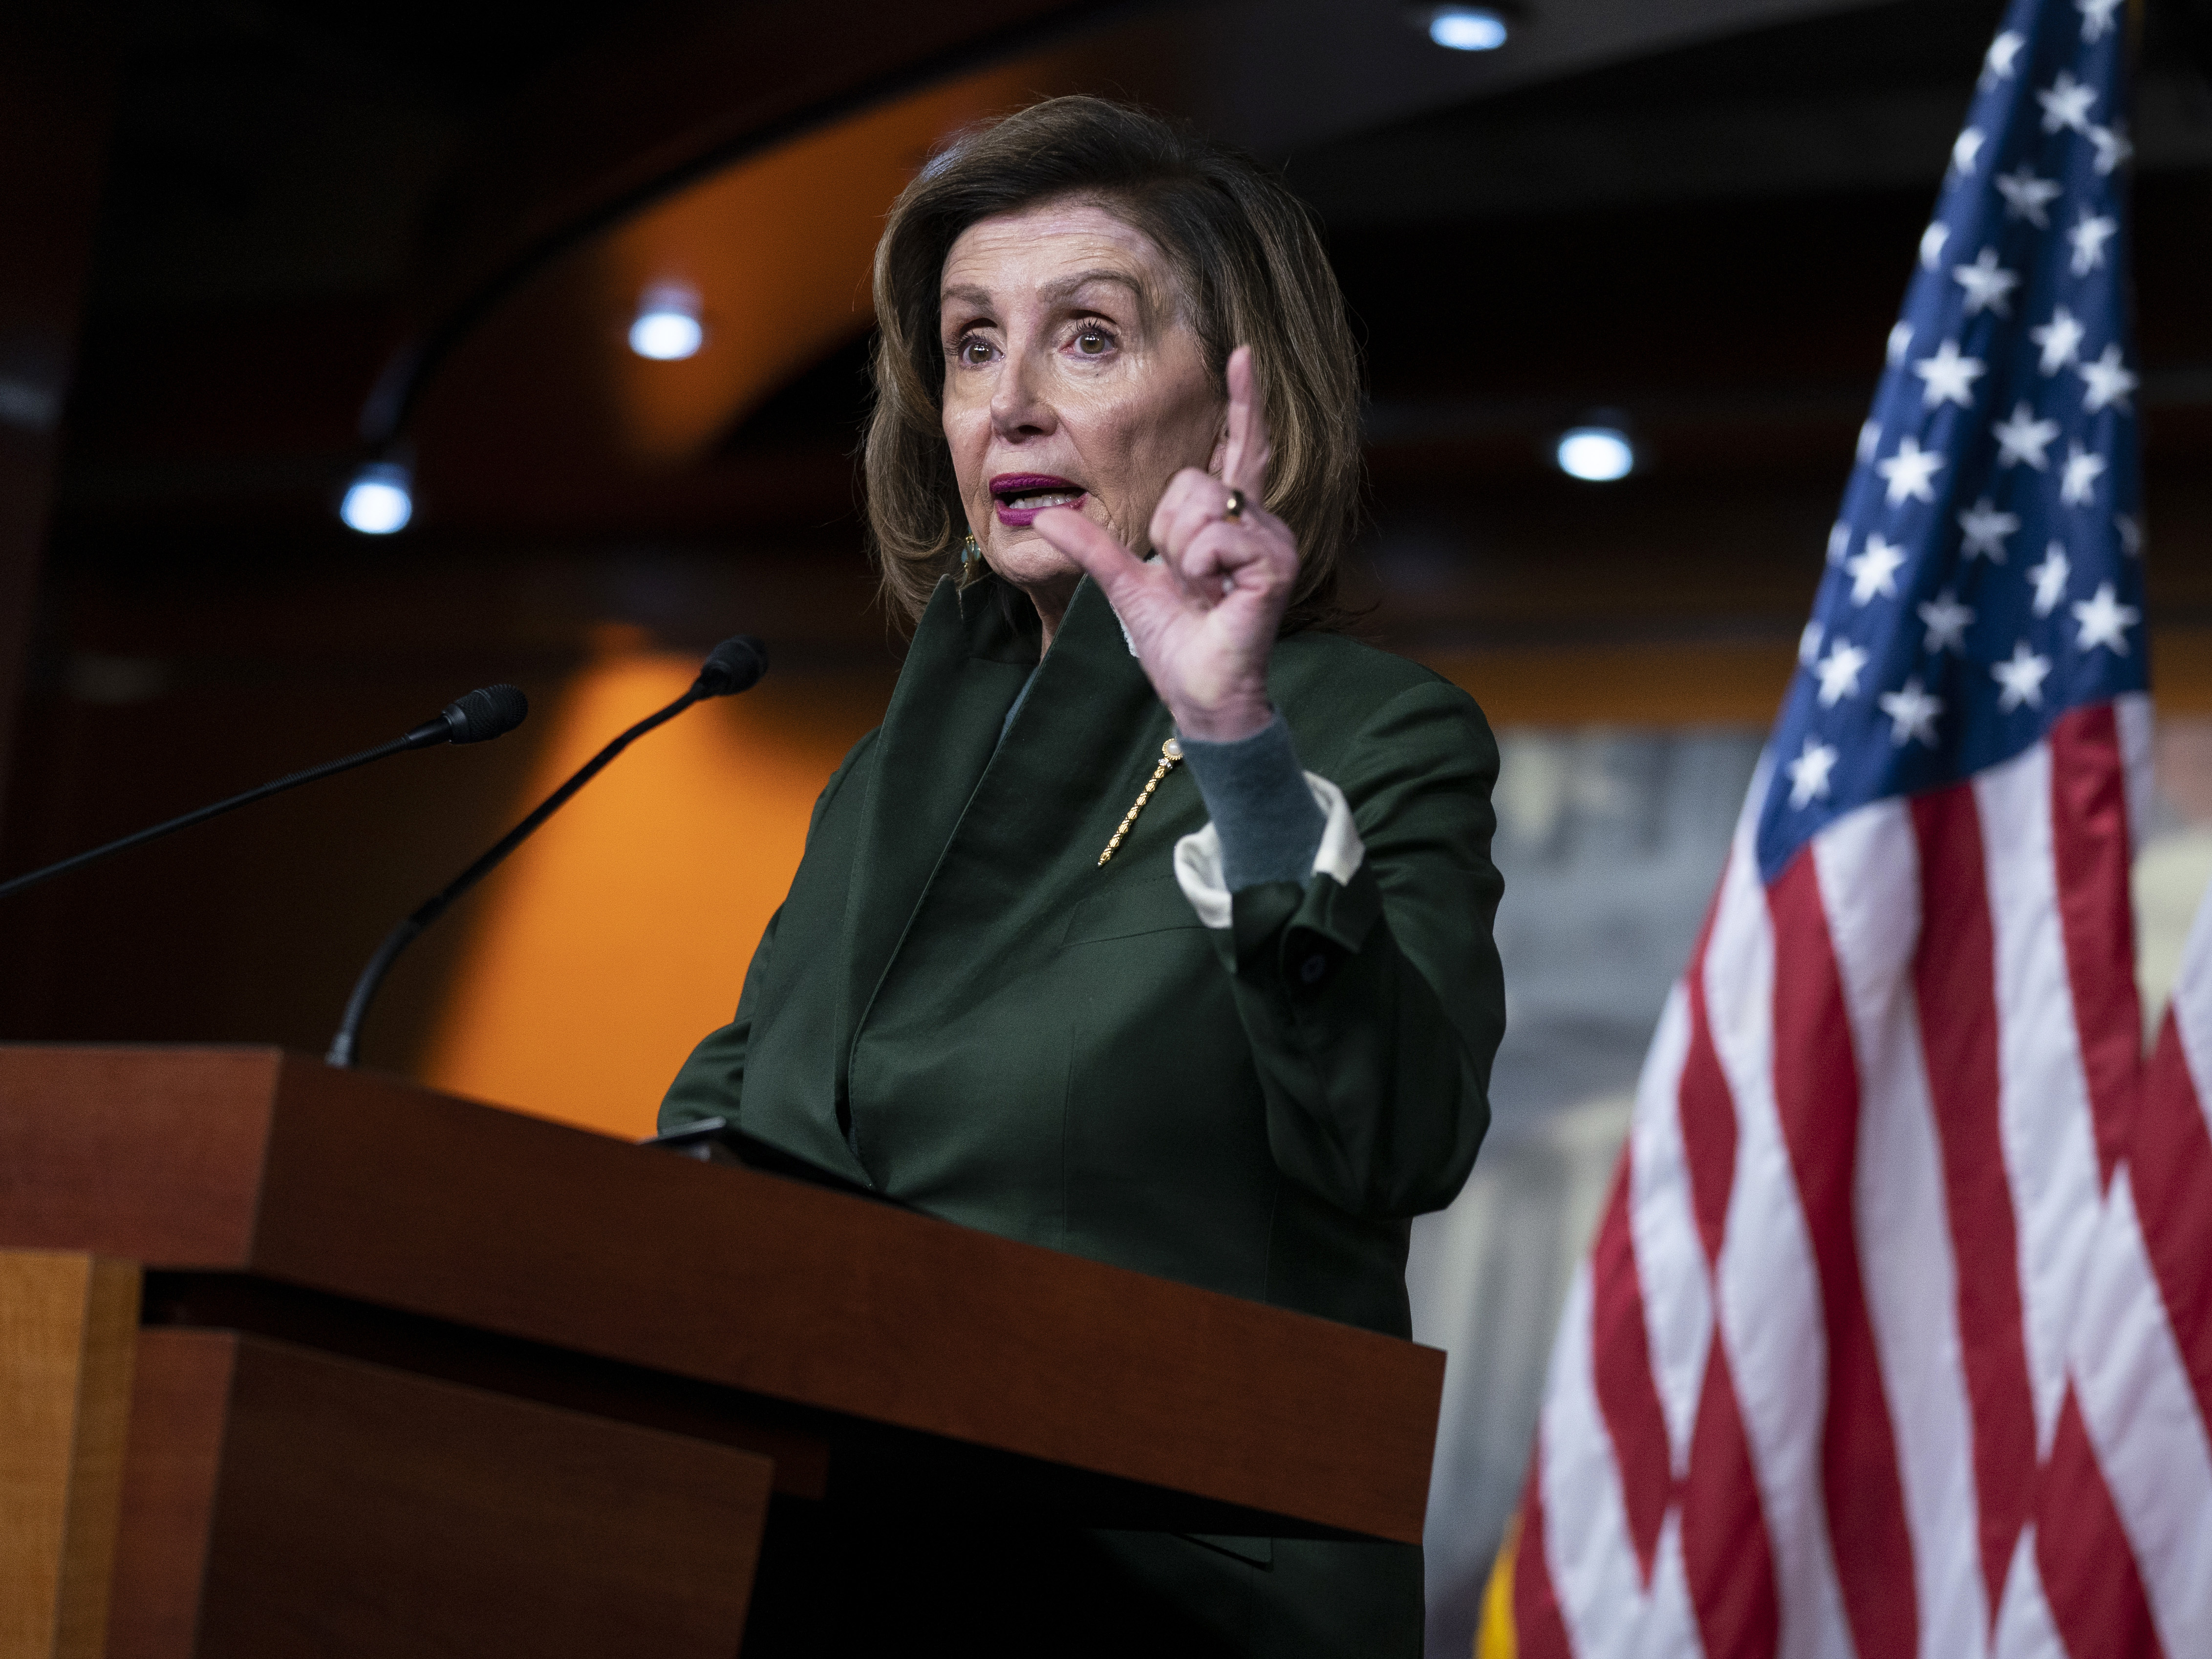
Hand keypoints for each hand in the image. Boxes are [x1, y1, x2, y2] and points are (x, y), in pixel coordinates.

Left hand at [1032, 346, 1292, 741]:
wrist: (1201, 691)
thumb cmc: (1176, 641)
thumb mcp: (1123, 584)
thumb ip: (1090, 547)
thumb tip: (1041, 519)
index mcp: (1228, 519)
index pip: (1238, 447)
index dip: (1242, 401)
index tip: (1240, 352)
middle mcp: (1258, 520)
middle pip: (1194, 480)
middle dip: (1167, 530)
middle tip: (1182, 577)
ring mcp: (1273, 540)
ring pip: (1202, 504)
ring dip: (1181, 554)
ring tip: (1201, 588)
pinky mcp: (1276, 563)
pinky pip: (1214, 536)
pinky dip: (1198, 568)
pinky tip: (1214, 595)